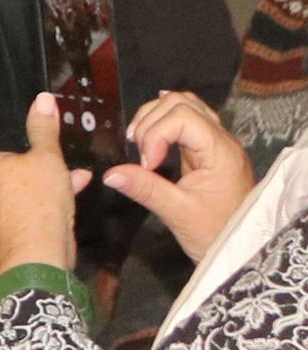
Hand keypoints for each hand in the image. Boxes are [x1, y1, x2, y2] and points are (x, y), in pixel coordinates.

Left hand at [0, 94, 83, 274]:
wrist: (41, 250)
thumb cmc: (36, 203)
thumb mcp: (46, 156)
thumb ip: (43, 128)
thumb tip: (41, 102)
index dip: (16, 122)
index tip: (34, 114)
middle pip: (15, 153)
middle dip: (39, 145)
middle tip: (57, 131)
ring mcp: (4, 198)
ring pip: (30, 173)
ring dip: (53, 166)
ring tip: (72, 155)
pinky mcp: (22, 212)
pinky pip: (39, 192)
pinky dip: (57, 185)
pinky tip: (80, 178)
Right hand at [106, 90, 257, 263]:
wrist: (238, 246)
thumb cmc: (215, 232)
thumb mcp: (177, 213)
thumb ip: (144, 189)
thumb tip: (110, 174)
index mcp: (219, 151)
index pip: (181, 117)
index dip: (154, 135)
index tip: (147, 165)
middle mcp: (221, 139)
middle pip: (181, 103)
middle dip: (150, 122)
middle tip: (140, 154)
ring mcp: (215, 142)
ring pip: (184, 106)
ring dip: (155, 119)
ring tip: (141, 145)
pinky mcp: (207, 149)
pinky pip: (187, 120)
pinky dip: (164, 122)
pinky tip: (150, 133)